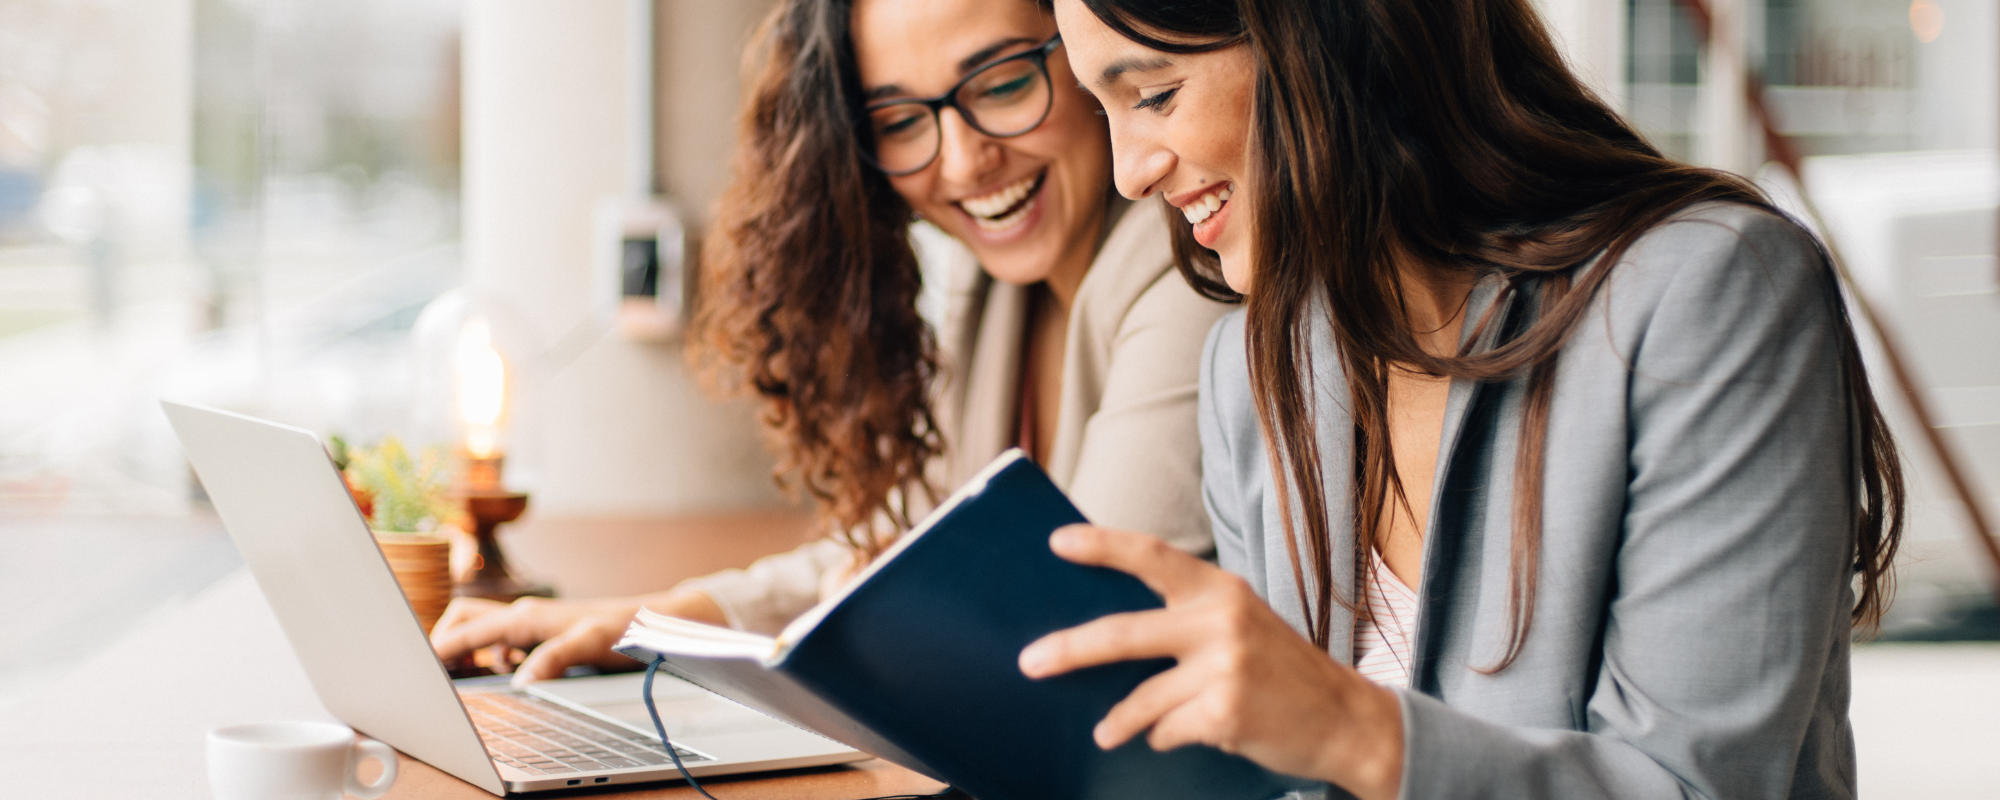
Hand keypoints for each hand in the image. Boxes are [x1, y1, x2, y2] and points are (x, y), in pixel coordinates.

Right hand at [432, 595, 658, 685]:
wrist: (652, 621)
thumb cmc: (624, 629)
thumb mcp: (590, 644)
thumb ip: (555, 659)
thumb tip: (521, 681)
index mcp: (526, 617)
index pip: (468, 630)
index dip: (439, 648)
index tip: (417, 666)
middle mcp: (524, 615)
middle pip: (464, 619)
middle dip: (445, 641)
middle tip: (438, 671)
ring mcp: (531, 622)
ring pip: (481, 628)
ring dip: (467, 648)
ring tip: (464, 673)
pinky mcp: (541, 632)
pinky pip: (501, 640)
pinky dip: (490, 654)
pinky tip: (505, 671)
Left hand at [1017, 525, 1404, 799]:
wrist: (1345, 719)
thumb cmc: (1280, 671)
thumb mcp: (1241, 624)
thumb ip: (1187, 619)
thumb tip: (1108, 635)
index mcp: (1220, 589)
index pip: (1151, 556)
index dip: (1101, 545)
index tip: (1058, 543)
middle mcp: (1221, 620)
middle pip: (1123, 634)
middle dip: (1069, 649)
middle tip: (1030, 662)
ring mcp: (1224, 667)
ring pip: (1142, 698)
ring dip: (1118, 721)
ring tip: (1106, 732)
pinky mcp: (1225, 713)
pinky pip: (1167, 730)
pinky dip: (1166, 738)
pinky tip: (1182, 736)